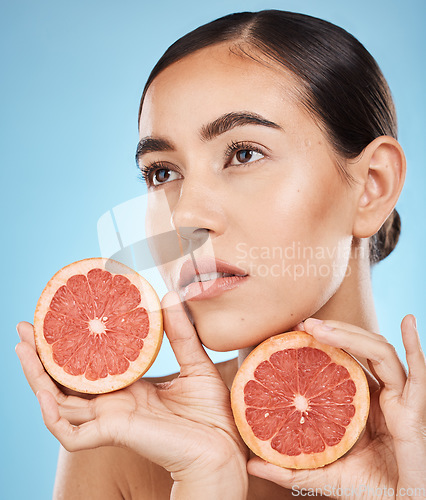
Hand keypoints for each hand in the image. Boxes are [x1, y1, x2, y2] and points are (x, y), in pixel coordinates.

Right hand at [16, 292, 247, 498]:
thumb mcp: (195, 363)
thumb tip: (167, 295)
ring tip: (22, 347)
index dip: (72, 346)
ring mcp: (110, 420)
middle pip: (65, 382)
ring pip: (58, 403)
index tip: (60, 319)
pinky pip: (70, 434)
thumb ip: (180, 333)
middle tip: (27, 327)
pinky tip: (42, 394)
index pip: (90, 367)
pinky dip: (52, 416)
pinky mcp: (112, 435)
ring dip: (36, 377)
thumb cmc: (211, 413)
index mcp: (130, 388)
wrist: (224, 447)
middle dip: (42, 357)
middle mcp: (114, 403)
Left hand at [247, 315, 425, 498]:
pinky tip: (409, 320)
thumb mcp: (322, 473)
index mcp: (359, 400)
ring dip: (352, 334)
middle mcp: (379, 393)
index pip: (342, 359)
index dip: (322, 341)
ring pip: (379, 352)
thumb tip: (251, 464)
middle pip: (359, 347)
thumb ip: (290, 467)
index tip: (295, 330)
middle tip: (304, 324)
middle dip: (334, 330)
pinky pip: (418, 372)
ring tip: (321, 328)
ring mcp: (399, 397)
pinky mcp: (414, 409)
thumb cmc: (368, 490)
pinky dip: (414, 344)